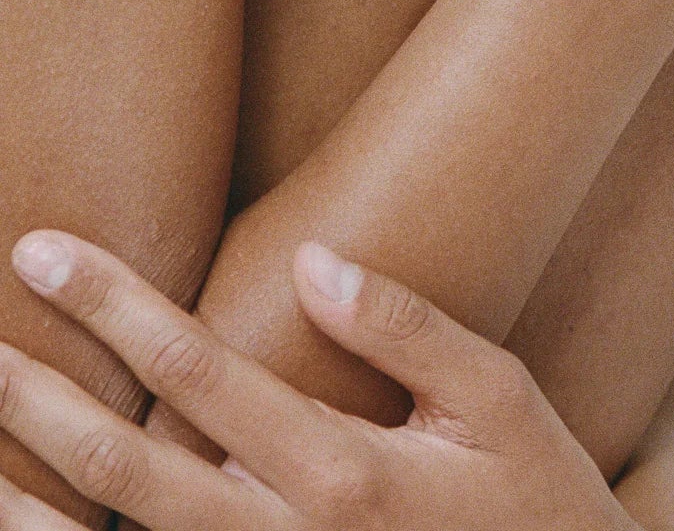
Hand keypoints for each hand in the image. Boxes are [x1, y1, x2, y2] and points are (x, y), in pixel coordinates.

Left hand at [0, 233, 635, 530]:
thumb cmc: (541, 501)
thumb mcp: (500, 397)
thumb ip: (407, 325)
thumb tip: (313, 258)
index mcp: (344, 470)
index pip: (195, 370)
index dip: (112, 305)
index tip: (45, 252)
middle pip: (127, 469)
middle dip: (39, 400)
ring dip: (29, 509)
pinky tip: (35, 526)